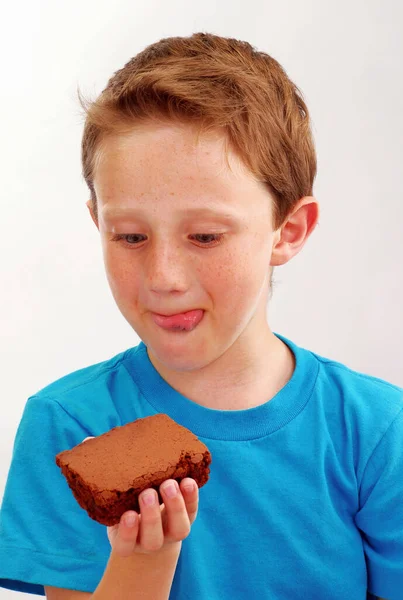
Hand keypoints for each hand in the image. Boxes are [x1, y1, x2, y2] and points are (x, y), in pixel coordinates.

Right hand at [81, 437, 198, 557]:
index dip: (127, 532)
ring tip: (170, 483)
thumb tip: (87, 441)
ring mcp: (170, 532)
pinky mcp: (187, 518)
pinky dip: (191, 497)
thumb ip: (102, 472)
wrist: (152, 525)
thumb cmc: (126, 503)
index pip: (125, 544)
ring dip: (174, 506)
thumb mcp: (112, 496)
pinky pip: (192, 511)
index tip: (128, 515)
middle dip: (151, 515)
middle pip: (152, 537)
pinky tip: (188, 480)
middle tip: (148, 493)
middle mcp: (149, 540)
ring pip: (177, 528)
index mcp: (126, 540)